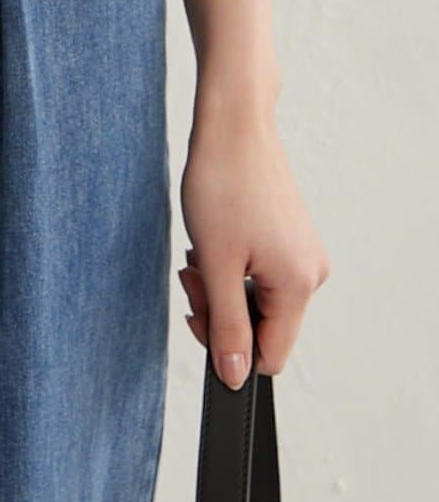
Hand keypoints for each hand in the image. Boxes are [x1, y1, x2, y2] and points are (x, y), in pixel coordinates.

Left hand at [178, 104, 330, 386]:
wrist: (233, 123)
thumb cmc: (223, 183)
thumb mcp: (215, 263)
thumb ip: (226, 325)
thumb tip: (235, 377)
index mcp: (299, 286)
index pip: (268, 356)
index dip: (226, 346)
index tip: (196, 311)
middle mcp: (311, 273)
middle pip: (261, 326)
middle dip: (218, 307)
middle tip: (191, 273)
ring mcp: (302, 252)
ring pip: (256, 297)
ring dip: (220, 283)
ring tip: (199, 249)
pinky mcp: (289, 236)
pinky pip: (260, 272)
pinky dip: (230, 263)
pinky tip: (213, 237)